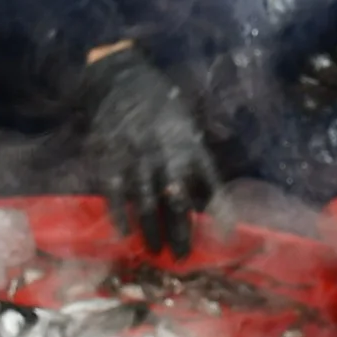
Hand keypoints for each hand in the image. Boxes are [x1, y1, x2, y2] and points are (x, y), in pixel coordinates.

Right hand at [77, 44, 218, 257]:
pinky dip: (119, 215)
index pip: (211, 185)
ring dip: (152, 231)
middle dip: (181, 232)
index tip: (227, 238)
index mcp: (189, 145)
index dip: (220, 212)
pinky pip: (114, 194)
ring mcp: (136, 159)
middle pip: (177, 202)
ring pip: (146, 203)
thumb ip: (198, 155)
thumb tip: (212, 191)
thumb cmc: (160, 102)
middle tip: (183, 257)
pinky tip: (124, 235)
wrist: (119, 79)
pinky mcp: (110, 159)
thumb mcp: (189, 121)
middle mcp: (165, 155)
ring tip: (157, 253)